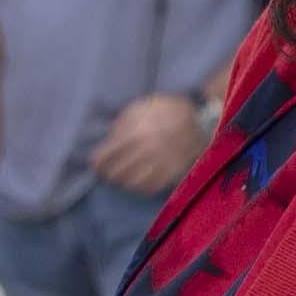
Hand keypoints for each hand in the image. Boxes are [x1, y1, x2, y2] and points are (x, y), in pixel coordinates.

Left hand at [87, 89, 211, 197]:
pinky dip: (140, 188)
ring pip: (132, 182)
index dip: (97, 162)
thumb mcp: (140, 107)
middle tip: (105, 173)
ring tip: (119, 179)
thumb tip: (109, 141)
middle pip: (117, 172)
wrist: (201, 119)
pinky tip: (137, 183)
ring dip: (122, 182)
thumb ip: (122, 124)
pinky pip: (150, 187)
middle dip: (108, 174)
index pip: (107, 155)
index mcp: (135, 133)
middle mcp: (145, 151)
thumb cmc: (166, 110)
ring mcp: (159, 164)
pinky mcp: (171, 173)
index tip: (94, 163)